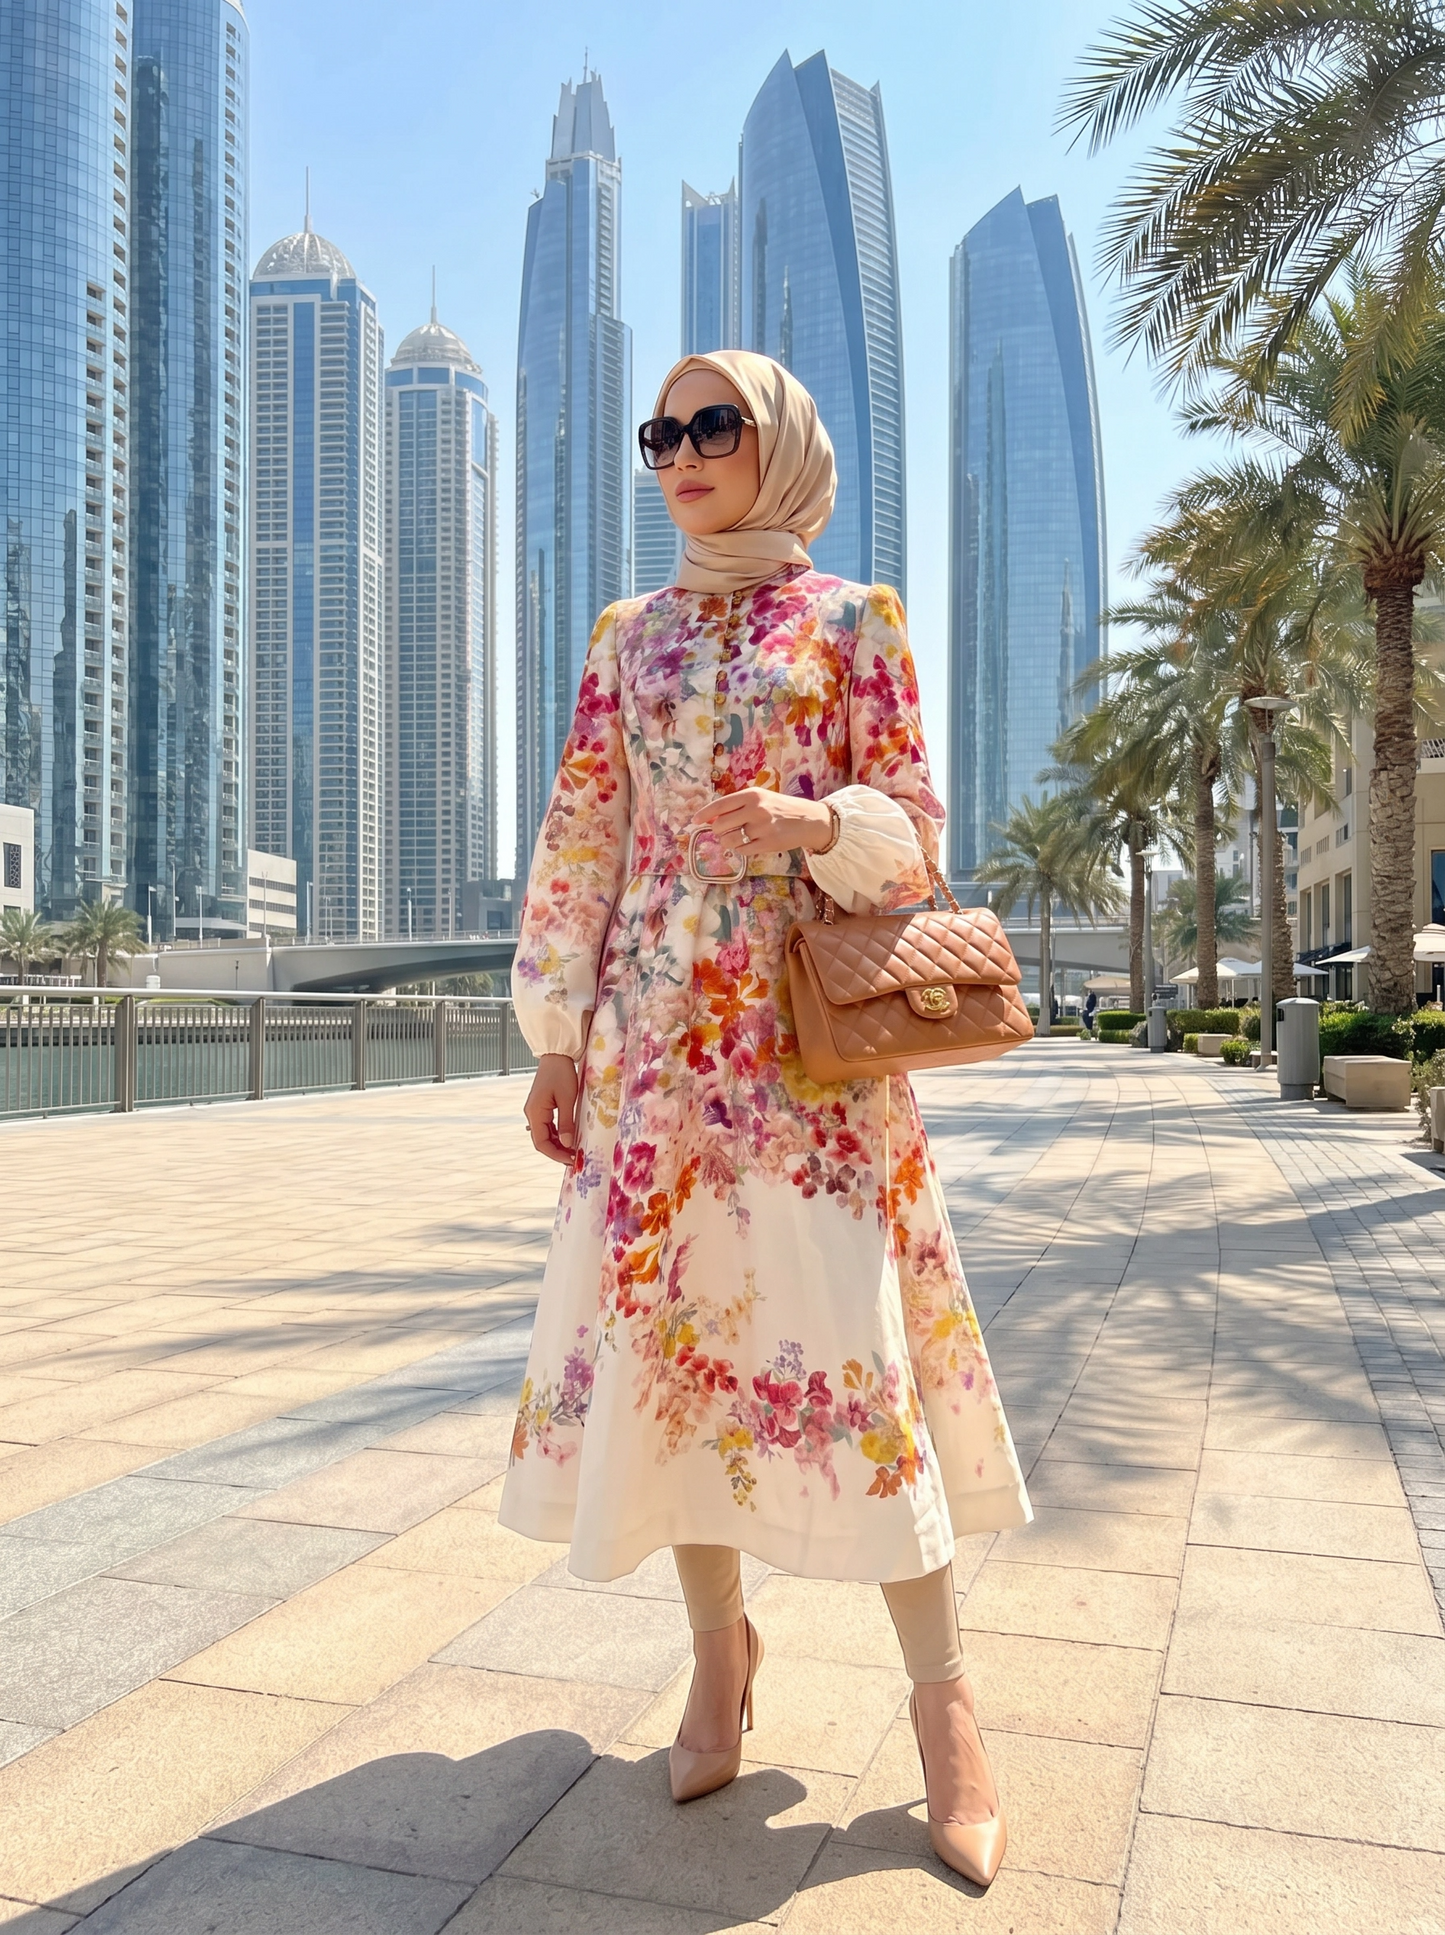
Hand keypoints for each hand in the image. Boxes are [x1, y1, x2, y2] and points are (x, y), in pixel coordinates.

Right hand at [524, 1053, 579, 1164]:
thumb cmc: (561, 1073)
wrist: (556, 1054)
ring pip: (544, 1134)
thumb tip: (568, 1144)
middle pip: (541, 1141)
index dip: (555, 1154)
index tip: (571, 1160)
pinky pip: (547, 1126)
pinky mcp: (541, 1107)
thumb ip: (567, 1123)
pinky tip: (568, 1138)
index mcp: (535, 1112)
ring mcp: (535, 1110)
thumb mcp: (567, 1099)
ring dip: (558, 1144)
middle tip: (574, 1158)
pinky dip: (557, 1134)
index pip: (541, 1143)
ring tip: (573, 1150)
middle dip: (557, 1151)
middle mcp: (532, 1113)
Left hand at [688, 788, 832, 858]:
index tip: (694, 820)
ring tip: (739, 837)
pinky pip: (742, 850)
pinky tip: (751, 843)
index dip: (705, 814)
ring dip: (729, 841)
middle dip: (718, 831)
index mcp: (752, 795)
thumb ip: (738, 805)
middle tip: (725, 831)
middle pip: (720, 825)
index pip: (720, 805)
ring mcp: (762, 828)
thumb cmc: (780, 808)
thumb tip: (712, 818)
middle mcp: (756, 810)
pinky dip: (742, 849)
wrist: (808, 820)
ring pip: (729, 840)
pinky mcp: (768, 843)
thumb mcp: (761, 799)